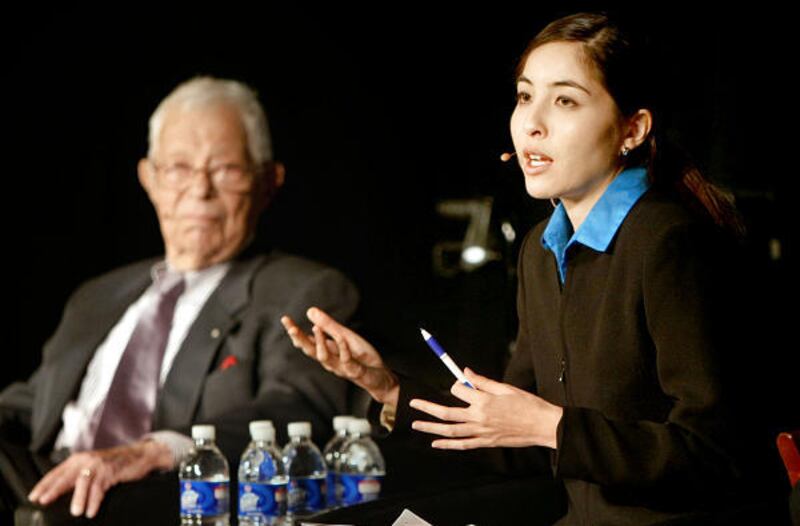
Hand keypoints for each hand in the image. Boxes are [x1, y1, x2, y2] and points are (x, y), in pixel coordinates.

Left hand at [28, 440, 172, 517]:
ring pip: (83, 482)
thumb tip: (60, 494)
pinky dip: (95, 500)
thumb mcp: (93, 467)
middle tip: (44, 501)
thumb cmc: (114, 464)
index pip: (57, 472)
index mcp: (78, 459)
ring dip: (78, 498)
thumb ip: (78, 476)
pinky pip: (100, 487)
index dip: (45, 484)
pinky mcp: (111, 470)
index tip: (34, 497)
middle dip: (54, 490)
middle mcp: (86, 460)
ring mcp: (99, 464)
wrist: (140, 454)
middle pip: (66, 476)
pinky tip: (91, 511)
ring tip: (75, 512)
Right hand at [281, 307, 398, 407]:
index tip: (285, 319)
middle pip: (310, 350)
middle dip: (300, 339)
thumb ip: (328, 325)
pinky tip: (340, 338)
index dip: (295, 331)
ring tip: (316, 328)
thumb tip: (310, 311)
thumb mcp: (344, 336)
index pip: (306, 341)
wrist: (379, 376)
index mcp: (326, 351)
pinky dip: (343, 349)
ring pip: (325, 358)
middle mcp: (329, 360)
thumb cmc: (360, 357)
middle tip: (291, 328)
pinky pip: (346, 360)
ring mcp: (340, 367)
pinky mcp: (354, 371)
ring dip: (319, 343)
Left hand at [409, 368, 562, 449]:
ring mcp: (481, 432)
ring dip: (431, 428)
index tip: (460, 382)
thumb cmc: (528, 404)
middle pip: (447, 413)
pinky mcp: (486, 443)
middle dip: (427, 408)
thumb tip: (465, 371)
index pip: (459, 390)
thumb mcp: (506, 387)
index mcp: (484, 401)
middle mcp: (479, 418)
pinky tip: (436, 443)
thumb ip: (482, 381)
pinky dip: (448, 445)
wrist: (544, 426)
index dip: (456, 385)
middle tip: (413, 404)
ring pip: (450, 431)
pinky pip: (463, 445)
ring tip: (416, 424)